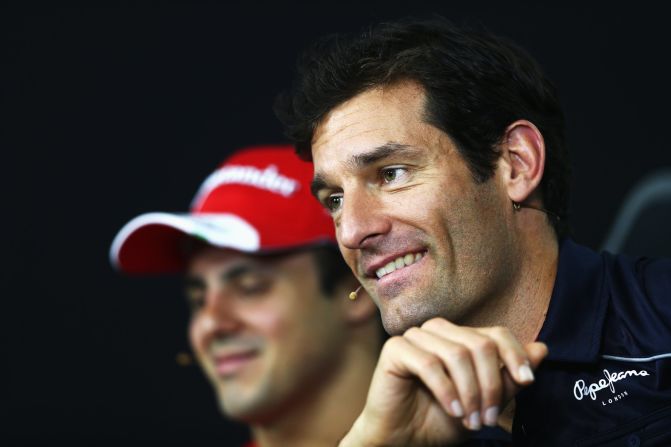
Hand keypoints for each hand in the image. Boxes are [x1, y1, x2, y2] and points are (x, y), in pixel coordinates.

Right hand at [339, 318, 547, 446]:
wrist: (403, 441)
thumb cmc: (440, 421)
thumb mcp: (483, 403)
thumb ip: (508, 379)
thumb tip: (541, 349)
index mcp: (459, 337)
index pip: (495, 333)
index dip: (515, 355)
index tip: (527, 382)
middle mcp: (438, 331)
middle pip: (479, 344)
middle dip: (491, 385)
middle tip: (489, 419)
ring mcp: (415, 337)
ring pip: (457, 354)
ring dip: (471, 392)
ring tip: (471, 420)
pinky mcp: (395, 349)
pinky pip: (429, 364)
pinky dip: (447, 390)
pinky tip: (454, 410)